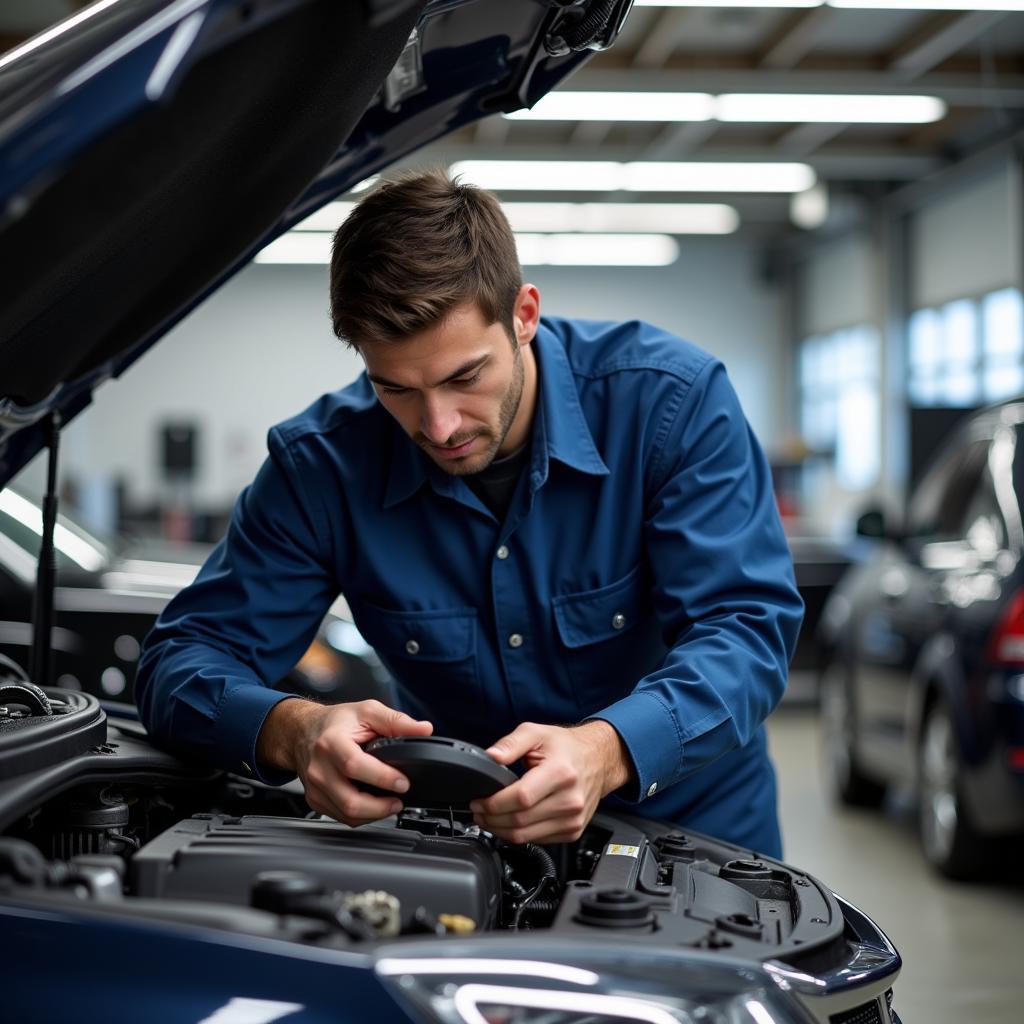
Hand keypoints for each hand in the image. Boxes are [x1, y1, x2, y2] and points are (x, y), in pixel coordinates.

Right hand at [258, 698, 432, 825]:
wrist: (303, 731)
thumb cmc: (335, 722)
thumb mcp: (367, 711)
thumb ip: (397, 721)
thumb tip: (423, 729)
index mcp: (331, 742)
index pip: (355, 766)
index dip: (382, 778)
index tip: (403, 782)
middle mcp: (319, 768)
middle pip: (350, 800)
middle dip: (381, 806)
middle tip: (399, 800)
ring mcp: (315, 787)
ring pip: (346, 814)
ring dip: (374, 814)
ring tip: (391, 804)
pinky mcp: (315, 800)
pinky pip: (341, 817)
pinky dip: (362, 815)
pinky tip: (374, 805)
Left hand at [469, 720, 633, 843]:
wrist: (598, 759)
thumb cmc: (567, 747)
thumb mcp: (536, 733)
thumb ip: (510, 743)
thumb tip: (490, 757)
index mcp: (561, 773)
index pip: (521, 798)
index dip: (494, 803)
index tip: (479, 801)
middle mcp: (570, 800)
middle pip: (520, 821)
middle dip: (491, 819)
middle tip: (478, 810)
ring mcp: (573, 819)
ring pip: (526, 836)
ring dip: (501, 831)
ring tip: (488, 818)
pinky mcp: (573, 831)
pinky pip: (537, 841)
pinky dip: (518, 835)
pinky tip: (509, 823)